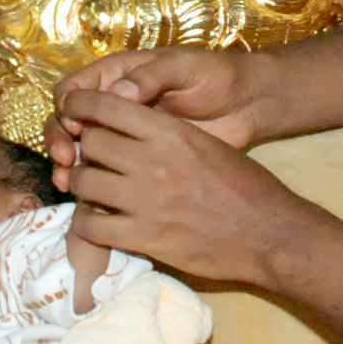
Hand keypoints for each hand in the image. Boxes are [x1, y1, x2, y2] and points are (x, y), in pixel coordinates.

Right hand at [47, 46, 263, 188]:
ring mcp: (124, 137)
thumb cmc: (215, 76)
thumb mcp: (185, 67)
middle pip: (68, 123)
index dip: (67, 107)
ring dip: (71, 168)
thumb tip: (119, 92)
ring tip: (70, 184)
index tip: (74, 124)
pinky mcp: (137, 163)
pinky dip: (95, 186)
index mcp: (117, 77)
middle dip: (60, 141)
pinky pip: (107, 174)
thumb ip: (151, 77)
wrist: (247, 106)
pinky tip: (92, 199)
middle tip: (66, 159)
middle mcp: (113, 107)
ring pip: (81, 153)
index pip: (74, 90)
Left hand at [54, 84, 313, 288]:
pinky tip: (97, 223)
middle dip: (86, 150)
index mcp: (170, 132)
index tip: (73, 113)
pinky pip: (92, 225)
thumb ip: (167, 135)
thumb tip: (130, 132)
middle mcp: (152, 160)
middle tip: (93, 160)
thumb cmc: (245, 186)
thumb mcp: (207, 144)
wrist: (269, 233)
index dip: (81, 107)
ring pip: (84, 181)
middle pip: (90, 142)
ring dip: (83, 185)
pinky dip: (87, 224)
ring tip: (93, 191)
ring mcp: (145, 200)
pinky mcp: (143, 236)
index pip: (106, 106)